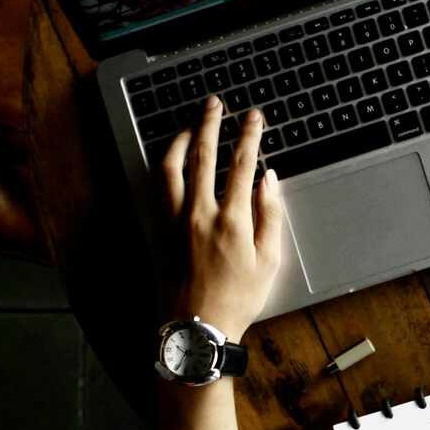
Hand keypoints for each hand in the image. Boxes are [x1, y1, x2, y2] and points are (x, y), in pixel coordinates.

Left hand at [156, 96, 282, 340]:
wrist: (197, 326)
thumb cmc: (237, 298)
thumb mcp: (268, 261)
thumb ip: (270, 215)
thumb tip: (268, 179)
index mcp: (232, 220)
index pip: (241, 164)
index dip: (249, 135)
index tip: (254, 117)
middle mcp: (199, 213)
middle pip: (203, 155)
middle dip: (211, 123)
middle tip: (216, 103)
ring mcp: (174, 219)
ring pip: (172, 166)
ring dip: (182, 139)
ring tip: (191, 124)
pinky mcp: (159, 228)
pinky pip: (158, 186)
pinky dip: (166, 165)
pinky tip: (172, 159)